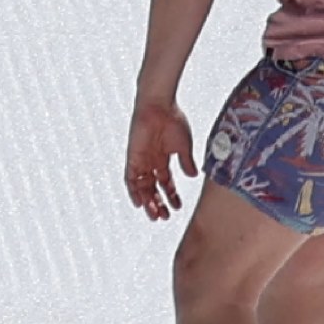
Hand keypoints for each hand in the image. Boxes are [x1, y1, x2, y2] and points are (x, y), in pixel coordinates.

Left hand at [122, 86, 193, 220]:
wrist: (158, 106)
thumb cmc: (172, 120)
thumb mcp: (183, 146)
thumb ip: (186, 162)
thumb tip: (192, 176)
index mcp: (164, 159)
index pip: (166, 183)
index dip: (171, 196)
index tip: (178, 207)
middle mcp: (151, 162)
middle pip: (153, 189)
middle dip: (158, 203)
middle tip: (164, 217)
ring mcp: (141, 161)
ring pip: (142, 188)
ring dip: (148, 202)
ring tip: (155, 215)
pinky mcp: (133, 158)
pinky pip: (130, 180)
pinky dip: (134, 192)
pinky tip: (140, 203)